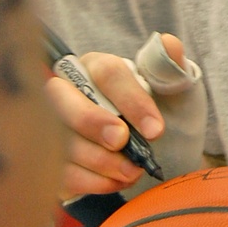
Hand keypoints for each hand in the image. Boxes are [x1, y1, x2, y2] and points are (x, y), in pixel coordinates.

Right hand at [46, 36, 183, 200]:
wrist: (162, 157)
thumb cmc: (166, 116)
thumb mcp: (177, 91)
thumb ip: (171, 68)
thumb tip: (170, 44)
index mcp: (98, 67)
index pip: (107, 73)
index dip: (131, 101)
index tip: (155, 131)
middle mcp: (68, 91)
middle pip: (62, 99)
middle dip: (92, 123)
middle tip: (122, 143)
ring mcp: (52, 126)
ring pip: (59, 138)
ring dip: (98, 160)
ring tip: (131, 172)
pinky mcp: (50, 161)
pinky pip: (58, 172)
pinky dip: (91, 181)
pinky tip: (117, 182)